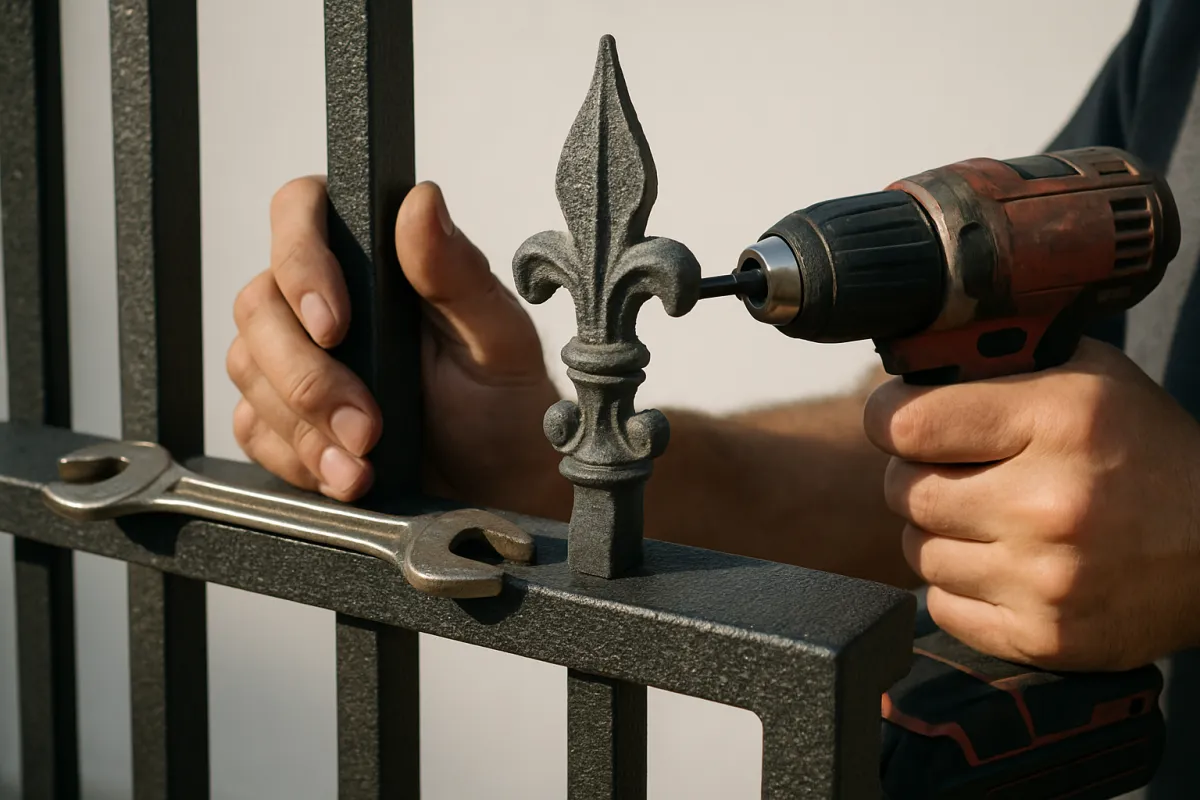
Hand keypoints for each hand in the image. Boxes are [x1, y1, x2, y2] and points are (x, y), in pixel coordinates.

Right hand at [227, 177, 565, 515]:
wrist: (497, 491)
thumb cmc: (503, 405)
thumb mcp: (499, 340)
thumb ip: (457, 273)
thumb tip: (421, 202)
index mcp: (377, 259)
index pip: (301, 212)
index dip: (300, 260)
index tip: (335, 324)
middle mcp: (327, 298)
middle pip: (259, 304)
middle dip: (307, 376)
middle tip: (367, 427)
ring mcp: (297, 358)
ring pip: (248, 369)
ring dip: (305, 426)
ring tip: (364, 462)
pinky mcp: (283, 418)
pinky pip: (253, 430)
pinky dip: (298, 459)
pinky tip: (345, 476)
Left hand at [863, 338, 1199, 670]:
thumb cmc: (1144, 452)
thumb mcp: (1086, 377)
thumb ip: (996, 363)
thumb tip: (908, 363)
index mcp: (1060, 421)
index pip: (906, 424)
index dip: (888, 417)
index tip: (896, 419)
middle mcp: (1050, 502)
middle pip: (903, 490)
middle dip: (916, 475)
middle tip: (954, 471)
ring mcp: (1047, 578)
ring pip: (918, 551)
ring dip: (939, 533)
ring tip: (989, 518)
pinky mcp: (1044, 637)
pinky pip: (941, 606)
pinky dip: (960, 587)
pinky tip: (1004, 564)